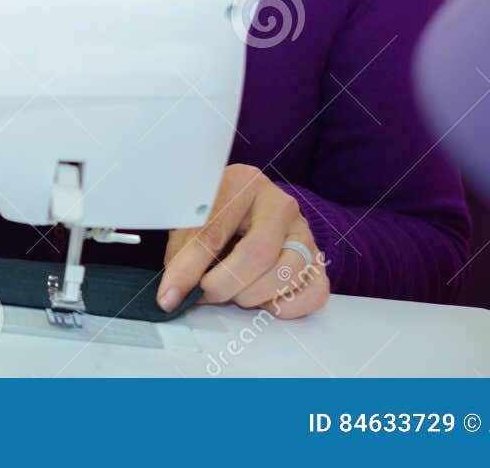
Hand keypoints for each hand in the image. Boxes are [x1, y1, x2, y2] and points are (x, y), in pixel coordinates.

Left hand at [158, 164, 329, 319]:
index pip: (214, 230)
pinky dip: (284, 306)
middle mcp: (279, 204)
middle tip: (206, 294)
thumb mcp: (192, 223)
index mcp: (242, 183)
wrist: (249, 211)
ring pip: (287, 274)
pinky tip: (263, 296)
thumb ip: (182, 253)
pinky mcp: (319, 261)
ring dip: (252, 296)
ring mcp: (303, 232)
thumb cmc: (217, 214)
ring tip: (234, 290)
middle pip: (258, 253)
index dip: (189, 268)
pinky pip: (313, 293)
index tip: (171, 293)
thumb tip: (173, 293)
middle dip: (225, 285)